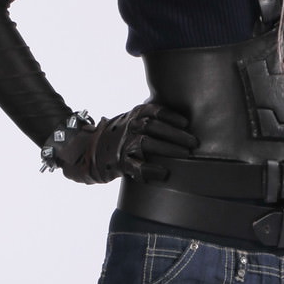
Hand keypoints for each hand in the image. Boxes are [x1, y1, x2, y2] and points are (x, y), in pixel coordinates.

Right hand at [43, 103, 197, 183]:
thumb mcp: (132, 120)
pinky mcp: (120, 163)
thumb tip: (182, 124)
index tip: (186, 123)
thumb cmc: (119, 136)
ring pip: (147, 144)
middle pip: (154, 127)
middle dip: (176, 135)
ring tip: (185, 155)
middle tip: (194, 143)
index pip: (155, 111)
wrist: (89, 151)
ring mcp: (123, 145)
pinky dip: (152, 170)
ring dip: (169, 149)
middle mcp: (128, 127)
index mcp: (134, 115)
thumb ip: (151, 118)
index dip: (171, 116)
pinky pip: (138, 167)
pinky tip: (164, 172)